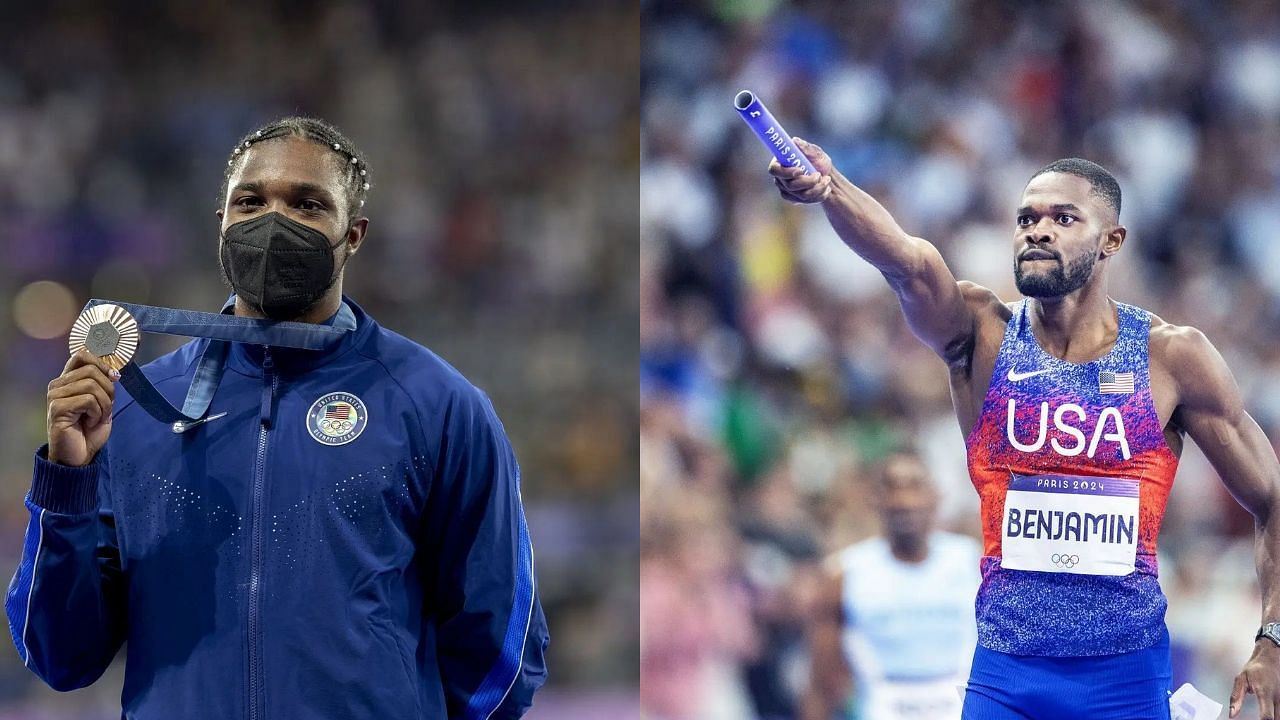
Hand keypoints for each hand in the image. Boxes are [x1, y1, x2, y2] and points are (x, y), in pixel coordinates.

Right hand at [47, 349, 117, 466]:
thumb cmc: (89, 431)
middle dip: (108, 390)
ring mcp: (55, 395)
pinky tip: (90, 422)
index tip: (114, 377)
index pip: (81, 356)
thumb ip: (104, 386)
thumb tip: (113, 372)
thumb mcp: (102, 404)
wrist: (79, 456)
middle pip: (91, 370)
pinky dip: (97, 412)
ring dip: (104, 404)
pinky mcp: (57, 408)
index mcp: (68, 381)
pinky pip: (88, 400)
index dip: (102, 363)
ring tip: (97, 417)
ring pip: (92, 385)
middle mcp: (58, 385)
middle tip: (106, 408)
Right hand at [768, 138, 834, 203]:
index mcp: (780, 163)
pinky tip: (825, 188)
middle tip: (819, 175)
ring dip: (817, 188)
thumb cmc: (818, 160)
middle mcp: (780, 178)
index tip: (800, 170)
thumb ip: (805, 147)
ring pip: (800, 195)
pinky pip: (806, 201)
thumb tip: (795, 141)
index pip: (774, 170)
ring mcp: (786, 190)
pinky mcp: (795, 199)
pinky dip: (819, 195)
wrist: (826, 174)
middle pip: (789, 185)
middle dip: (808, 181)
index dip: (786, 172)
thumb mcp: (814, 151)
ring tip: (826, 180)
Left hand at [1231, 640, 1279, 718]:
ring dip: (1272, 719)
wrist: (1270, 658)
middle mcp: (1277, 698)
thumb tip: (1232, 714)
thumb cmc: (1256, 667)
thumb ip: (1236, 698)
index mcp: (1265, 693)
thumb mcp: (1241, 679)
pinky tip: (1269, 715)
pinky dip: (1275, 715)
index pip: (1267, 717)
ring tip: (1260, 718)